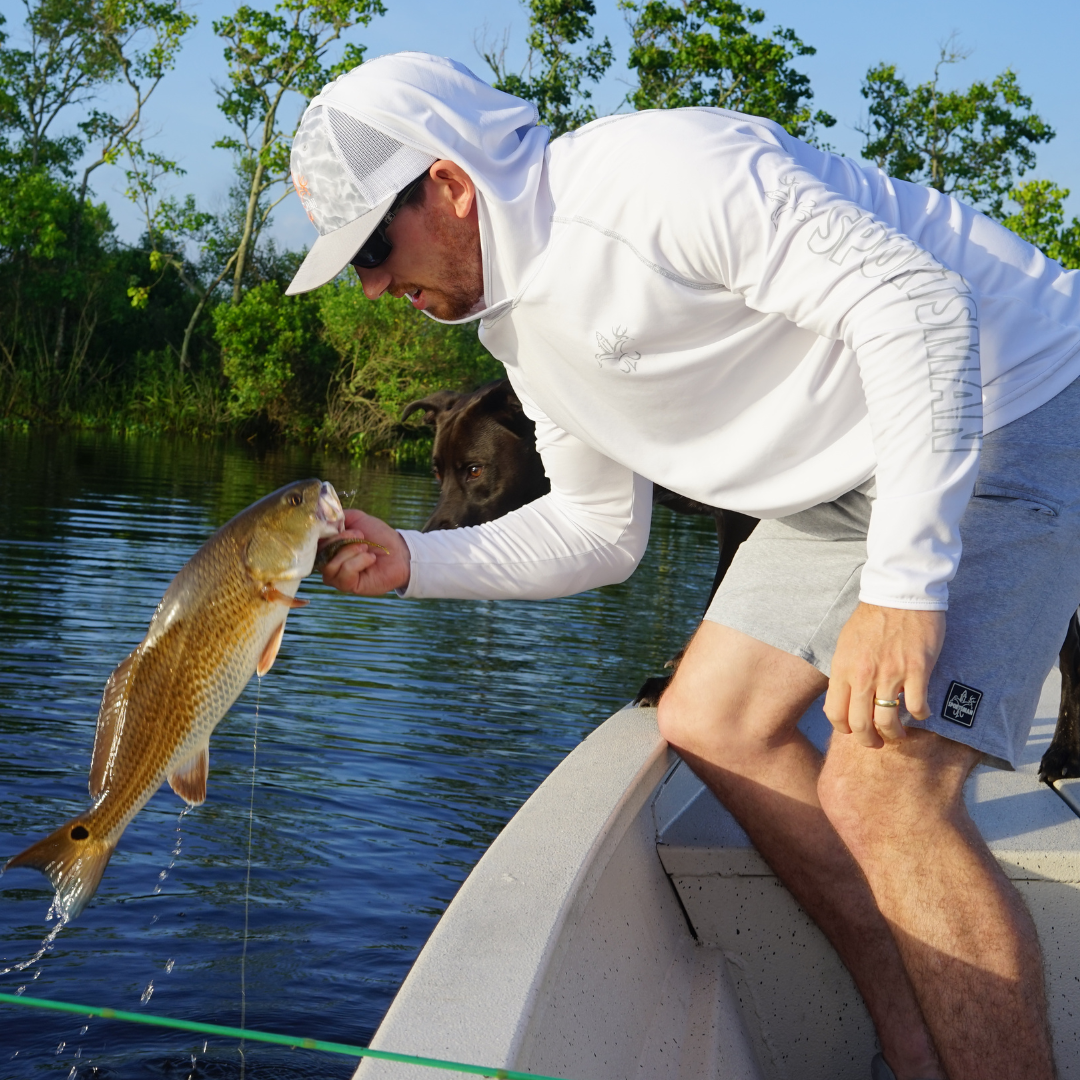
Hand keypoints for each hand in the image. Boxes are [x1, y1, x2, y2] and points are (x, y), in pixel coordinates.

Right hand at [318, 509, 410, 595]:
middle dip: (340, 540)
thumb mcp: (356, 519)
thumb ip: (336, 516)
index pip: (311, 543)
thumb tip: (320, 517)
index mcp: (328, 547)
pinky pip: (344, 573)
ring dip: (351, 551)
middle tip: (360, 535)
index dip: (321, 534)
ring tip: (366, 548)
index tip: (337, 526)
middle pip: (319, 553)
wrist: (399, 551)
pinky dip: (359, 562)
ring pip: (330, 564)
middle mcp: (328, 563)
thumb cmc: (378, 536)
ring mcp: (337, 576)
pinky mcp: (348, 586)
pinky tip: (370, 559)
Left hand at [824, 603, 945, 747]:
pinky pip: (916, 706)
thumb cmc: (872, 618)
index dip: (844, 729)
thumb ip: (845, 671)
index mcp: (843, 668)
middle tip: (877, 742)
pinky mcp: (916, 670)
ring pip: (887, 722)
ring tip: (898, 734)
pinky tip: (920, 712)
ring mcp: (890, 674)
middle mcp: (863, 675)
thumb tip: (846, 696)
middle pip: (860, 725)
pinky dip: (919, 715)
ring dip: (894, 734)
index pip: (835, 713)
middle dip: (869, 741)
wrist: (899, 594)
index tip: (854, 731)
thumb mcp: (846, 644)